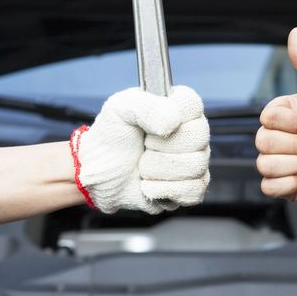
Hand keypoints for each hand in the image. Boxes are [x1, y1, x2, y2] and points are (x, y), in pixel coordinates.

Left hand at [73, 86, 209, 213]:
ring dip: (157, 170)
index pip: (192, 104)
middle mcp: (193, 131)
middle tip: (143, 146)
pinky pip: (194, 190)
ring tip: (142, 166)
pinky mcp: (191, 188)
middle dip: (159, 147)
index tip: (147, 125)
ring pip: (195, 165)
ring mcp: (195, 160)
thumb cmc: (111, 138)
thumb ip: (145, 105)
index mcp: (179, 106)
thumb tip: (172, 122)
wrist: (99, 175)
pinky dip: (163, 190)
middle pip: (197, 137)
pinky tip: (149, 185)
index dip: (169, 116)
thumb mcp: (118, 109)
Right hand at [255, 28, 296, 201]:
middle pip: (262, 141)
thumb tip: (295, 31)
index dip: (291, 122)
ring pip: (263, 165)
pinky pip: (268, 187)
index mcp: (285, 114)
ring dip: (293, 165)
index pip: (266, 117)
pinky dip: (288, 184)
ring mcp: (281, 162)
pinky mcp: (285, 186)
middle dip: (294, 144)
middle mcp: (279, 137)